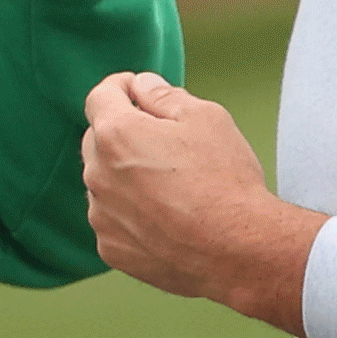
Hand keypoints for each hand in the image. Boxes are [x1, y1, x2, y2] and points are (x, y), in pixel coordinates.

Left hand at [81, 71, 320, 335]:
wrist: (239, 251)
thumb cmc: (225, 180)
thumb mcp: (205, 118)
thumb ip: (164, 95)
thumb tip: (142, 86)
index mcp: (116, 134)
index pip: (99, 97)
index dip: (119, 87)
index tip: (135, 90)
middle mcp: (98, 174)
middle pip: (98, 139)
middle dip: (122, 132)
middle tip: (161, 140)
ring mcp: (101, 216)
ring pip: (104, 182)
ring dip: (124, 175)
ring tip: (169, 186)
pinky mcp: (111, 249)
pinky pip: (112, 219)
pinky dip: (129, 213)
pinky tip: (164, 218)